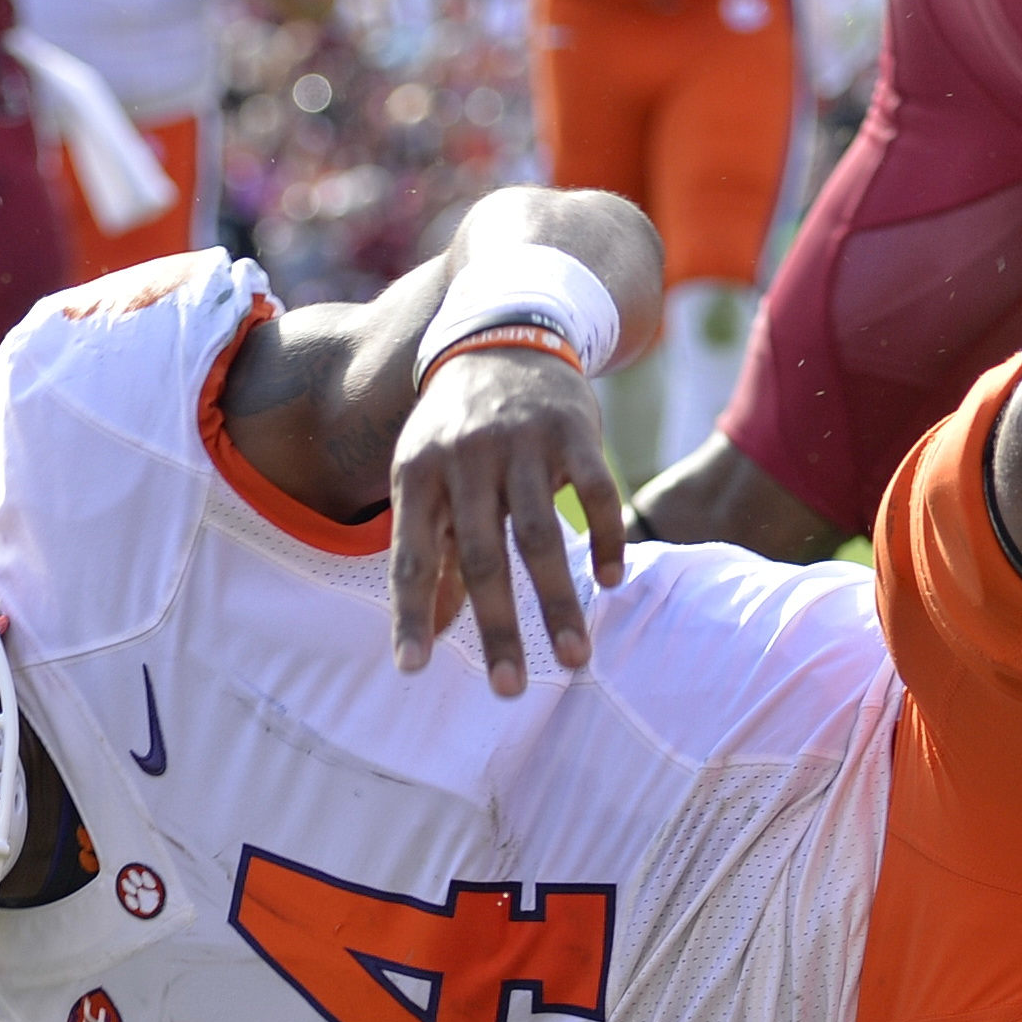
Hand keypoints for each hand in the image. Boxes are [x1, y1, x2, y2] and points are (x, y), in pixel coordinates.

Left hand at [389, 341, 621, 694]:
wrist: (501, 332)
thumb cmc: (456, 427)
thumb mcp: (427, 477)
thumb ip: (432, 554)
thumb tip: (431, 637)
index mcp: (417, 473)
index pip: (411, 555)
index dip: (410, 613)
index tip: (412, 670)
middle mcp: (465, 456)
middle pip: (482, 555)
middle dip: (498, 628)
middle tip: (510, 690)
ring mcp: (521, 441)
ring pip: (541, 533)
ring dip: (558, 602)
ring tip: (574, 658)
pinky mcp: (573, 429)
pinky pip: (593, 491)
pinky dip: (605, 537)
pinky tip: (611, 582)